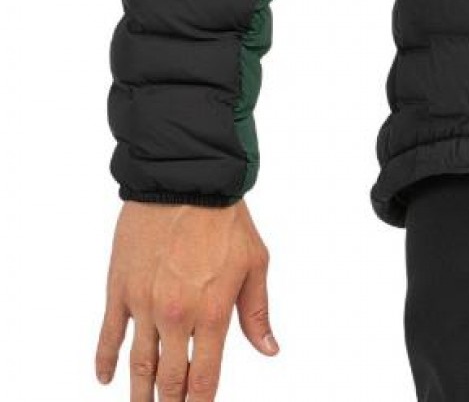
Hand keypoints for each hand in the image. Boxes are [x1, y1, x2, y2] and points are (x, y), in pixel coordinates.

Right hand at [95, 198, 278, 400]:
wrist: (187, 182)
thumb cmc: (226, 220)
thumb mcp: (255, 263)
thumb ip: (257, 312)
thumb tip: (269, 349)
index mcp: (212, 312)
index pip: (203, 377)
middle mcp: (176, 316)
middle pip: (168, 380)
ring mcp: (143, 305)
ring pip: (138, 365)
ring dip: (138, 394)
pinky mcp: (120, 290)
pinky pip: (109, 335)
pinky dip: (105, 361)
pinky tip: (106, 379)